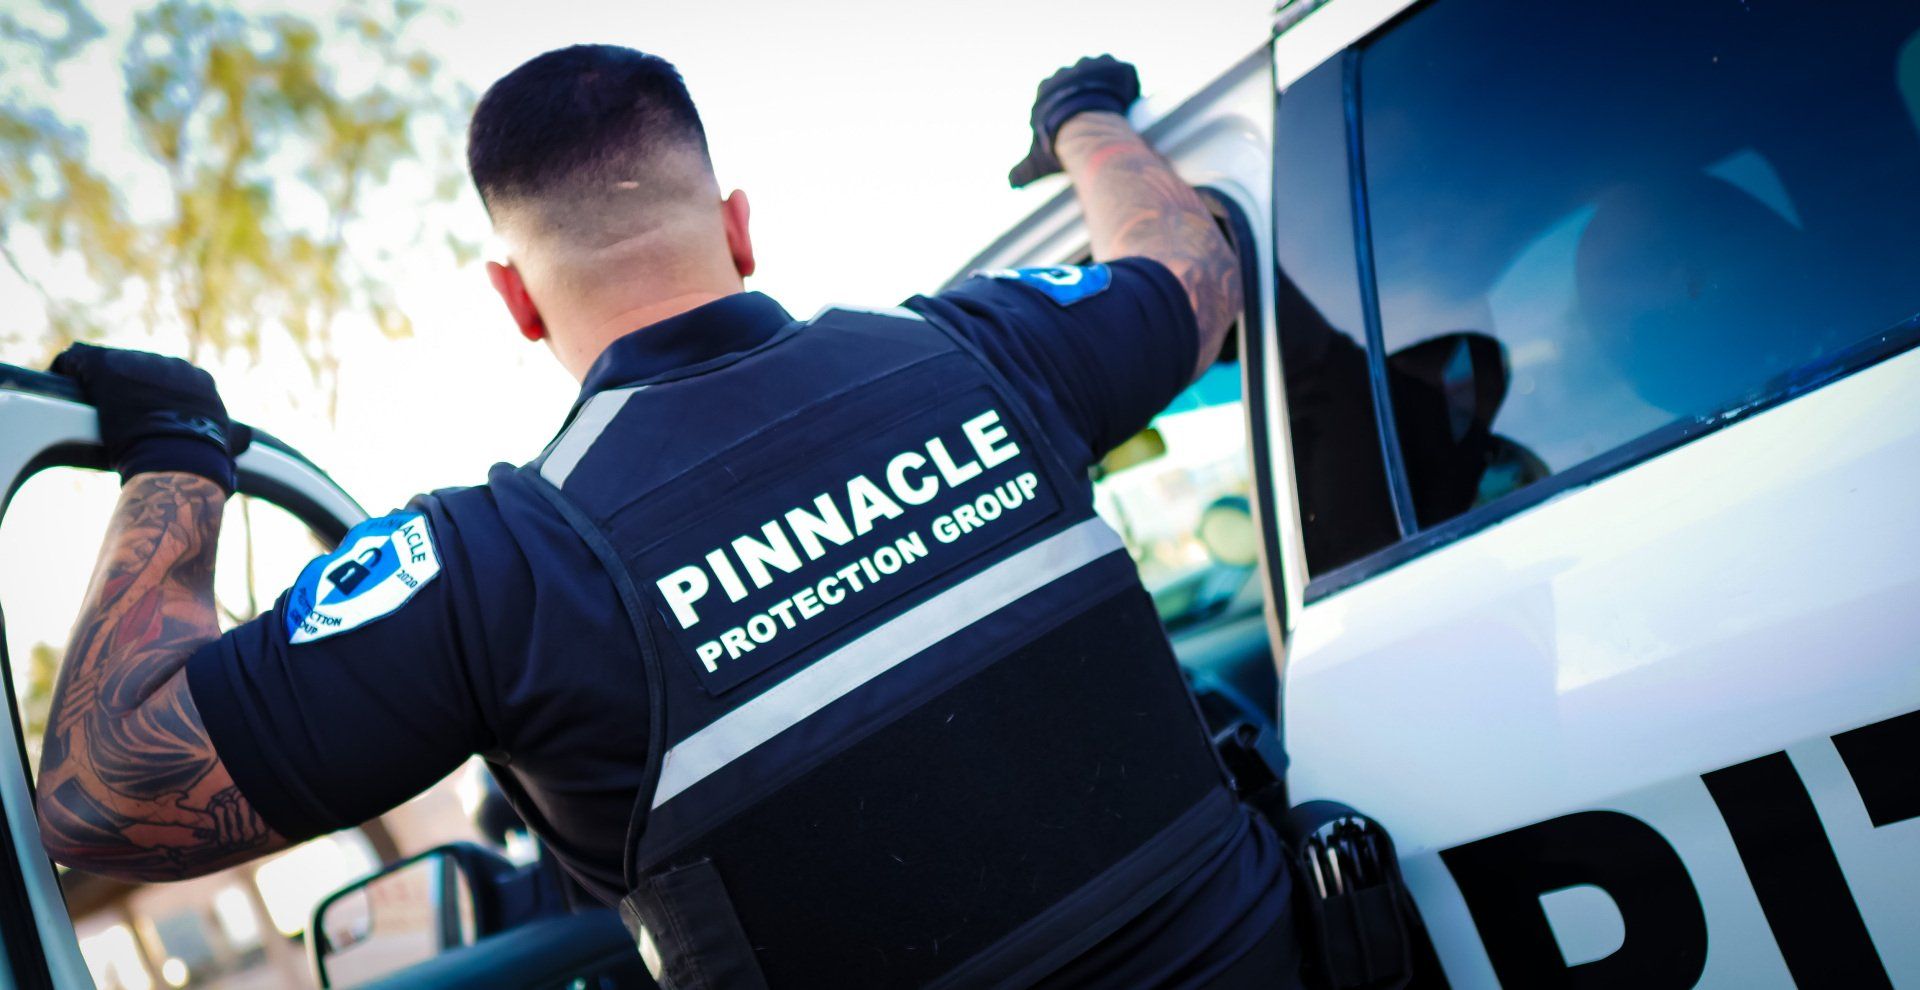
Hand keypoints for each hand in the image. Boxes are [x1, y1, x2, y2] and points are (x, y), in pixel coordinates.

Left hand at [50, 343, 249, 493]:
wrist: (181, 460)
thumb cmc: (205, 463)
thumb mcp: (227, 444)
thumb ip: (231, 437)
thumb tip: (245, 441)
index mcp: (200, 381)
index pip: (169, 377)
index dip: (152, 394)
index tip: (140, 413)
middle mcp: (171, 366)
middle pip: (139, 367)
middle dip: (125, 387)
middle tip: (111, 414)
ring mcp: (138, 364)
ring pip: (109, 363)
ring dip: (96, 381)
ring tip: (81, 401)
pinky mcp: (105, 369)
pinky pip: (76, 358)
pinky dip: (67, 368)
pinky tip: (60, 381)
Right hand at [1008, 55, 1141, 188]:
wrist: (1085, 129)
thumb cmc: (1058, 145)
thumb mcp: (1036, 163)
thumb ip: (1023, 172)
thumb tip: (1012, 184)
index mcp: (1045, 88)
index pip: (1056, 94)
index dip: (1068, 111)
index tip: (1077, 126)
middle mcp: (1066, 72)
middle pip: (1079, 82)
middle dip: (1088, 97)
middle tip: (1099, 121)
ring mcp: (1089, 64)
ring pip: (1100, 72)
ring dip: (1107, 87)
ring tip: (1117, 110)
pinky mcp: (1112, 64)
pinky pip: (1122, 70)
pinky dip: (1126, 81)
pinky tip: (1130, 99)